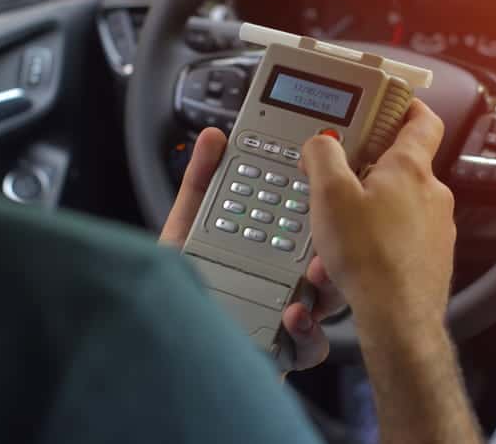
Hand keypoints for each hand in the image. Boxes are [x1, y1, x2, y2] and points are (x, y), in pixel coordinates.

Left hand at [159, 128, 346, 370]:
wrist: (158, 356)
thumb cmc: (174, 297)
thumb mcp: (183, 233)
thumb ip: (199, 185)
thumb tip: (212, 138)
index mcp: (266, 249)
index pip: (302, 220)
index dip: (319, 202)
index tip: (324, 179)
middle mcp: (282, 283)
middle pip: (327, 257)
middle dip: (337, 240)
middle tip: (333, 224)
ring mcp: (287, 320)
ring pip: (329, 300)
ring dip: (331, 285)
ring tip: (317, 273)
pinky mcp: (283, 355)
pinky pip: (311, 346)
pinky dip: (308, 333)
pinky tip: (292, 317)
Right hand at [300, 99, 455, 329]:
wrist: (398, 319)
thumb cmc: (370, 259)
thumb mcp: (330, 196)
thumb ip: (323, 156)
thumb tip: (321, 142)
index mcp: (410, 168)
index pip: (422, 119)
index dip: (406, 105)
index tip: (389, 102)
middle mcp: (431, 194)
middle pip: (402, 164)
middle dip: (368, 169)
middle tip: (339, 176)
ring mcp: (436, 227)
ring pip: (398, 205)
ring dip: (368, 211)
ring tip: (337, 231)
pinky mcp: (431, 257)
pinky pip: (401, 237)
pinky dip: (377, 240)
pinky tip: (351, 257)